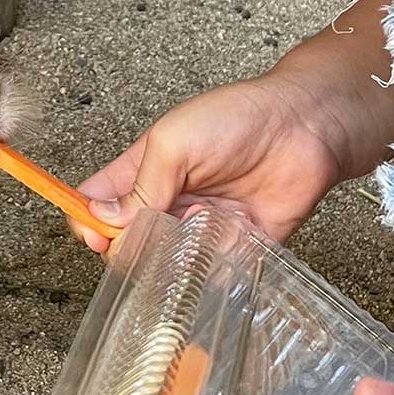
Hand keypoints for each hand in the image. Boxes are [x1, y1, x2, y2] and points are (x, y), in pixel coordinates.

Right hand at [71, 69, 347, 251]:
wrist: (304, 127)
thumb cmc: (237, 118)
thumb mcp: (173, 141)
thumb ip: (139, 184)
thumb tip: (103, 220)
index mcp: (143, 171)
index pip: (96, 205)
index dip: (88, 224)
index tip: (95, 235)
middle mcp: (168, 204)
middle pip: (128, 243)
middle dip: (133, 246)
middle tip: (154, 232)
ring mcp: (200, 228)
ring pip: (167, 265)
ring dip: (176, 254)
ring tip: (200, 221)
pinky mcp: (236, 249)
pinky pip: (212, 275)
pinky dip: (214, 266)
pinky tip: (230, 232)